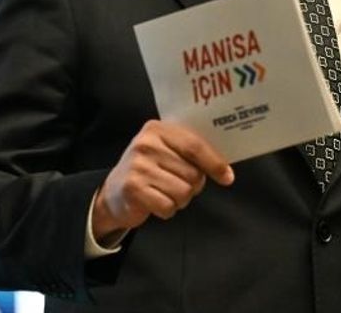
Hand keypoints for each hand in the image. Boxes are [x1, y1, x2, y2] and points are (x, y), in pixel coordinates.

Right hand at [92, 120, 233, 243]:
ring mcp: (138, 167)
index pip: (195, 146)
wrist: (113, 192)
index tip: (227, 177)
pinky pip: (168, 206)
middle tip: (177, 183)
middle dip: (193, 185)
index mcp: (158, 129)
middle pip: (192, 173)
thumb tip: (225, 169)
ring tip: (165, 192)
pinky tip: (156, 202)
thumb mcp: (167, 151)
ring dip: (180, 199)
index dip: (215, 163)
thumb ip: (191, 152)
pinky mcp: (133, 189)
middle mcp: (146, 144)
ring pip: (183, 192)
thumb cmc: (150, 170)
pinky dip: (167, 210)